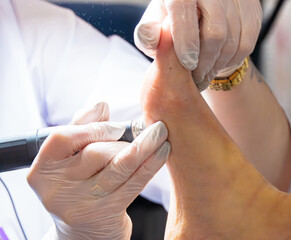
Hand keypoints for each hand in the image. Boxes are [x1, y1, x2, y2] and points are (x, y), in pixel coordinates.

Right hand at [27, 103, 169, 239]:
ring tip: (160, 134)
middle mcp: (57, 189)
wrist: (83, 231)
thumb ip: (82, 128)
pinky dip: (150, 164)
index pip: (63, 138)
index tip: (118, 126)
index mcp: (43, 169)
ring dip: (144, 147)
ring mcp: (80, 205)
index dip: (94, 127)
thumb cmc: (79, 185)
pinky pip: (133, 183)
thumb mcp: (72, 159)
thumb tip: (101, 105)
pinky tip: (162, 152)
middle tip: (143, 134)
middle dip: (123, 141)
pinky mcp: (104, 215)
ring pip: (118, 167)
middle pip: (95, 153)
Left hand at [134, 0, 261, 90]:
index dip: (187, 43)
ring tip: (205, 77)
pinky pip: (248, 40)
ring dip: (219, 65)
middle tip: (196, 81)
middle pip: (215, 32)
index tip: (188, 65)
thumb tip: (150, 37)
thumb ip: (148, 34)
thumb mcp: (154, 28)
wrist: (199, 16)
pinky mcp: (250, 7)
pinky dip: (234, 59)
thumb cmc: (171, 24)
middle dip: (205, 63)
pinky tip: (220, 64)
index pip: (184, 13)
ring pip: (233, 40)